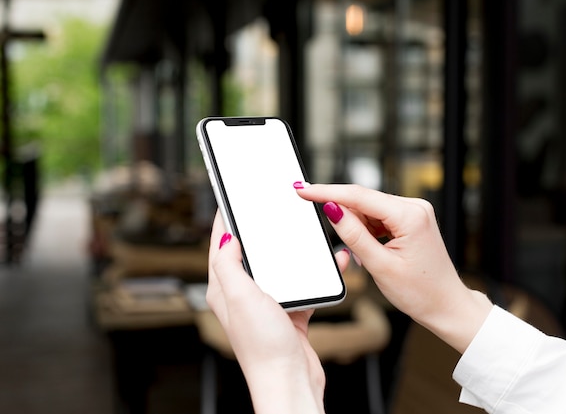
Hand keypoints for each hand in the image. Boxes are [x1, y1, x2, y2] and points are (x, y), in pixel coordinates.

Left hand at [206, 212, 349, 413]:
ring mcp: (267, 305)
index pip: (219, 247)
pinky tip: (328, 266)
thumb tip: (227, 237)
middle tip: (267, 210)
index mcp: (224, 289)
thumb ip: (229, 265)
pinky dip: (314, 275)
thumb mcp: (241, 297)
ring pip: (278, 268)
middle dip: (259, 231)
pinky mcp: (289, 313)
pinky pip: (302, 286)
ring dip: (290, 252)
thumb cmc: (263, 346)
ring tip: (299, 233)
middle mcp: (243, 296)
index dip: (222, 222)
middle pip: (250, 254)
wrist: (291, 382)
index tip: (229, 201)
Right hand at [296, 183, 491, 352]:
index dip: (327, 192)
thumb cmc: (420, 292)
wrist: (445, 305)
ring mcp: (415, 211)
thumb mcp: (379, 265)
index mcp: (410, 216)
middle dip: (344, 216)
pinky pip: (379, 216)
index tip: (304, 190)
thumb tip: (332, 209)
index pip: (359, 196)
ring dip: (358, 227)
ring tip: (366, 256)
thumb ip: (353, 234)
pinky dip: (368, 230)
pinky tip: (372, 249)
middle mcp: (415, 207)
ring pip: (369, 208)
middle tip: (339, 241)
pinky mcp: (411, 218)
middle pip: (364, 200)